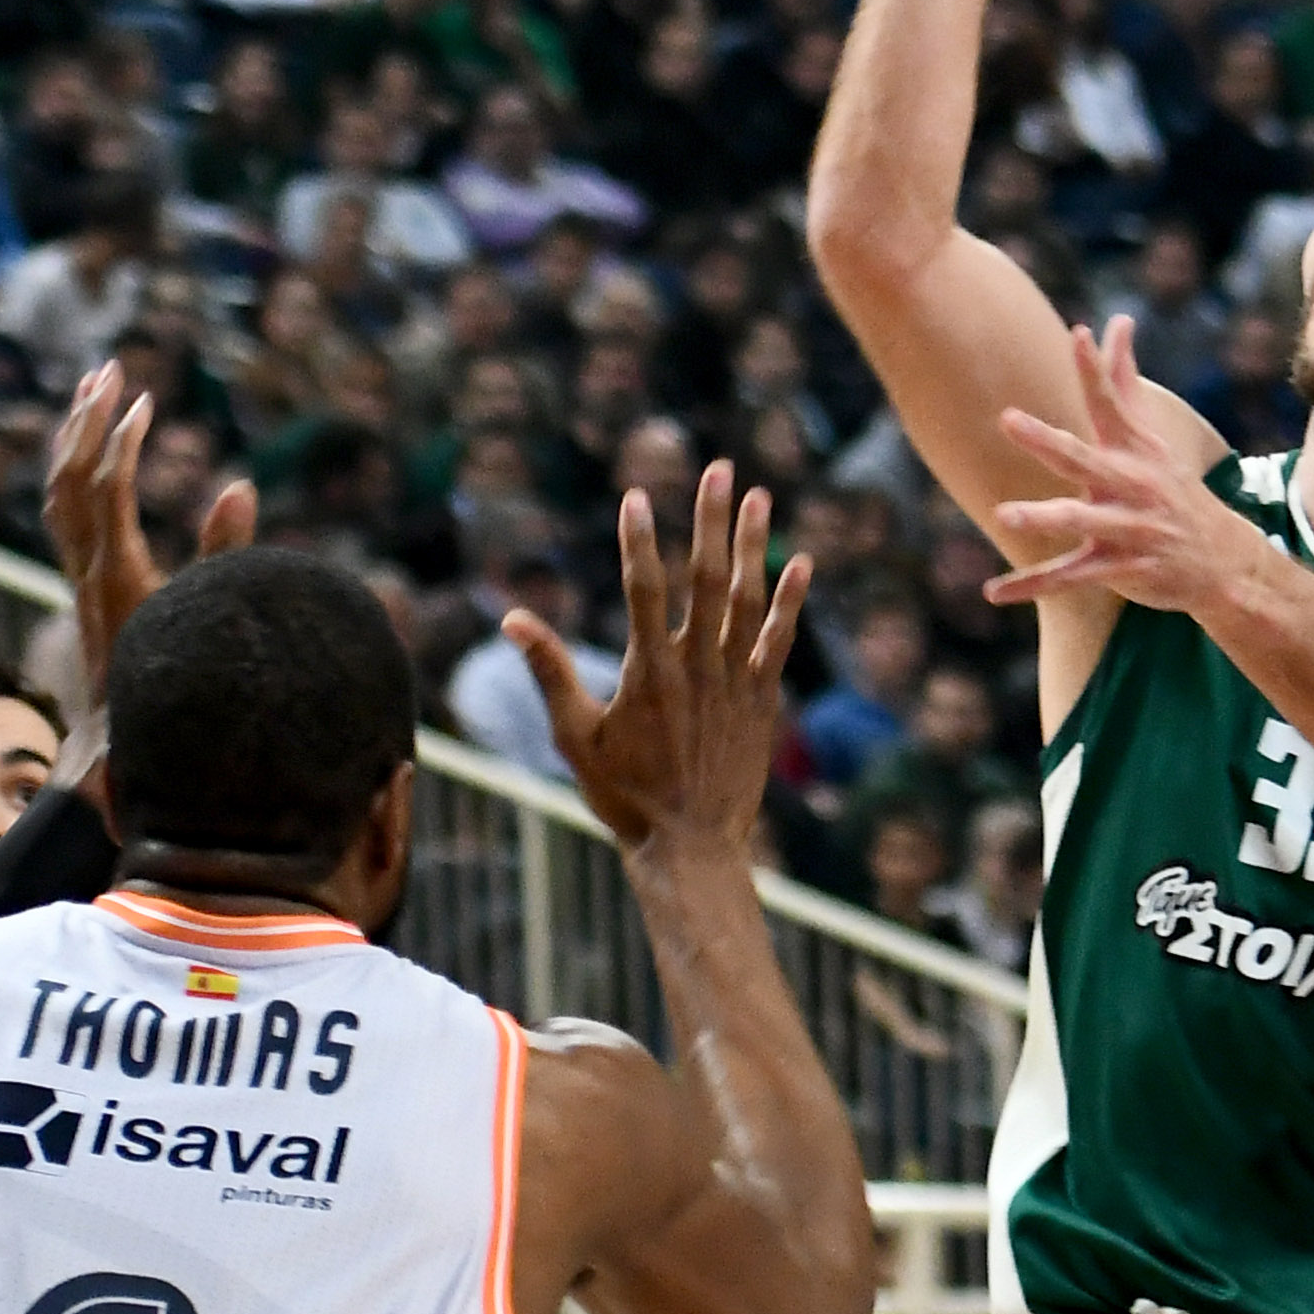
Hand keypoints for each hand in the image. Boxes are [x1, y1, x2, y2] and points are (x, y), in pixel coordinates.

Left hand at [44, 362, 255, 708]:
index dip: (123, 441)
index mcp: (116, 573)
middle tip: (109, 369)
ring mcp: (79, 578)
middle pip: (72, 477)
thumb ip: (223, 551)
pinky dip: (74, 473)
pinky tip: (87, 455)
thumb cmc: (174, 688)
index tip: (145, 401)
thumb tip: (239, 485)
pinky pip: (64, 514)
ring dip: (74, 439)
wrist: (124, 749)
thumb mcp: (207, 616)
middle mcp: (87, 571)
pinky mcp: (84, 587)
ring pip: (60, 493)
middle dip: (89, 419)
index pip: (109, 488)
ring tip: (91, 392)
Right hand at [512, 463, 809, 855]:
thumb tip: (512, 619)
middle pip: (706, 577)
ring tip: (759, 495)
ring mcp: (734, 681)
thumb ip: (549, 671)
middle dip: (711, 520)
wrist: (690, 845)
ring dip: (754, 545)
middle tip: (717, 468)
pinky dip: (790, 601)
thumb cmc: (624, 795)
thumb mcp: (575, 736)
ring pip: (748, 599)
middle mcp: (696, 667)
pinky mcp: (762, 700)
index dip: (640, 539)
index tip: (638, 495)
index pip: (643, 587)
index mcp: (648, 671)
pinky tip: (801, 563)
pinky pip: (778, 640)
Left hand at [983, 320, 1254, 613]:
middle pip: (1085, 458)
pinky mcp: (1122, 568)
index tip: (1078, 333)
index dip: (1095, 369)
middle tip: (1009, 420)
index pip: (1111, 402)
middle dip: (1049, 441)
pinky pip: (1071, 578)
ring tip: (1005, 515)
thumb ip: (1125, 379)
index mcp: (1135, 449)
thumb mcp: (1150, 435)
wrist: (1222, 559)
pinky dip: (1032, 586)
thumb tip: (1117, 322)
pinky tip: (994, 592)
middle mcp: (1132, 484)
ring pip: (1081, 521)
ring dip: (1045, 518)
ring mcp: (1128, 527)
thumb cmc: (1171, 487)